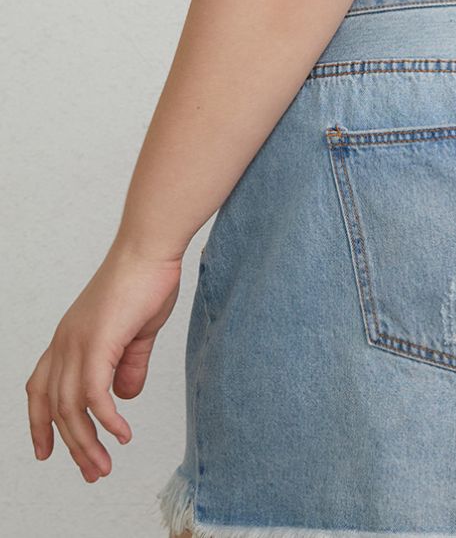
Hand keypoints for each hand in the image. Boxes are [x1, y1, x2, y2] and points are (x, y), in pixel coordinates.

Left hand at [25, 240, 182, 481]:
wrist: (151, 248)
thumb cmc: (146, 280)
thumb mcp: (137, 332)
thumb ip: (129, 364)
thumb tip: (125, 396)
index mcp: (69, 337)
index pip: (39, 388)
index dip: (39, 423)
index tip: (46, 452)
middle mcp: (64, 342)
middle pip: (54, 408)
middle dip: (71, 446)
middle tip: (93, 472)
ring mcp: (77, 342)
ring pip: (70, 408)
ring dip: (87, 442)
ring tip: (105, 464)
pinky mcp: (97, 343)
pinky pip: (93, 394)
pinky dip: (106, 420)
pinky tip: (122, 434)